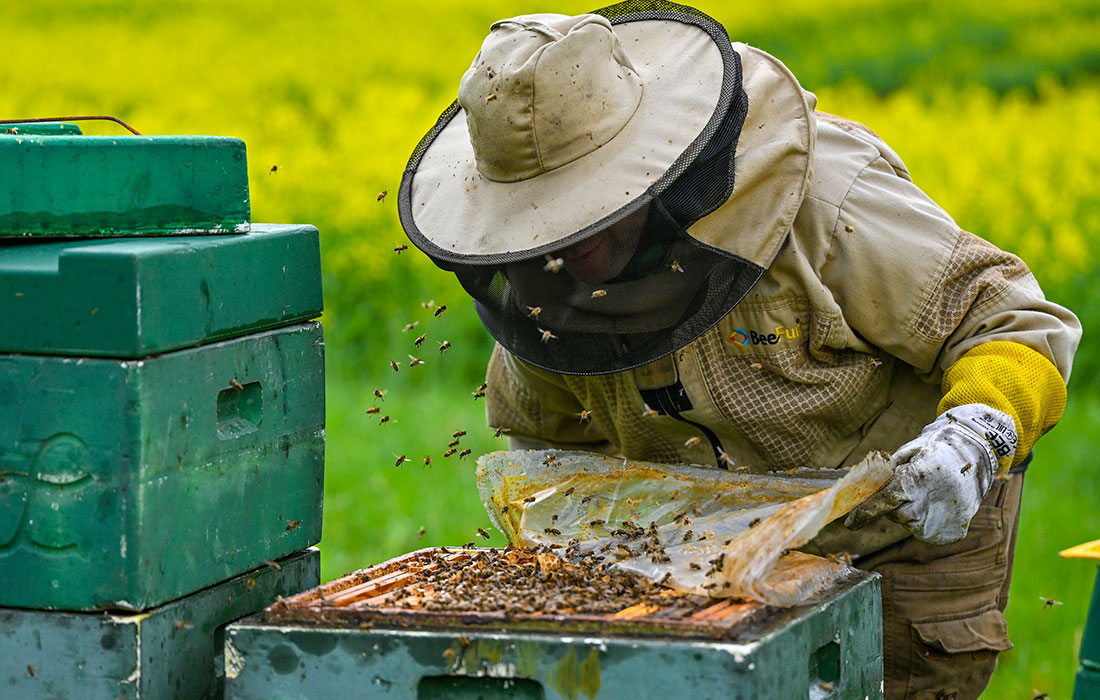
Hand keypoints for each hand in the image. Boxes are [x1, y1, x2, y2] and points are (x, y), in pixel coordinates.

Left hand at [845, 404, 1016, 543]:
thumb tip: (862, 490)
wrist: (976, 457)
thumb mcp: (907, 454)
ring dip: (912, 513)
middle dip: (895, 504)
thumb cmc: (935, 453)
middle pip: (896, 514)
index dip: (865, 513)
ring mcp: (943, 521)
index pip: (885, 501)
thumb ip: (886, 473)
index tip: (850, 523)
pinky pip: (927, 532)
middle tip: (911, 489)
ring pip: (911, 524)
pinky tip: (938, 506)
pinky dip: (926, 522)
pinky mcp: (952, 534)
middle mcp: (930, 503)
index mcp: (917, 479)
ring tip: (929, 494)